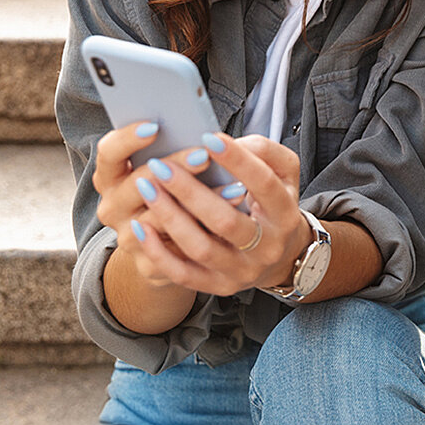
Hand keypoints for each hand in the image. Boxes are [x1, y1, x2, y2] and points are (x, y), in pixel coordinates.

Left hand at [97, 127, 304, 295]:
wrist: (280, 256)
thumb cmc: (272, 203)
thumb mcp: (283, 174)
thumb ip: (262, 151)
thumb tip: (221, 143)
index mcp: (285, 215)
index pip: (264, 186)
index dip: (238, 161)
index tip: (208, 138)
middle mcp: (266, 248)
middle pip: (226, 222)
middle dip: (190, 192)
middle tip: (161, 165)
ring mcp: (242, 271)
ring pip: (201, 249)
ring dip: (169, 218)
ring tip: (146, 187)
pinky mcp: (219, 286)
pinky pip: (183, 274)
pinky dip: (159, 251)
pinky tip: (140, 226)